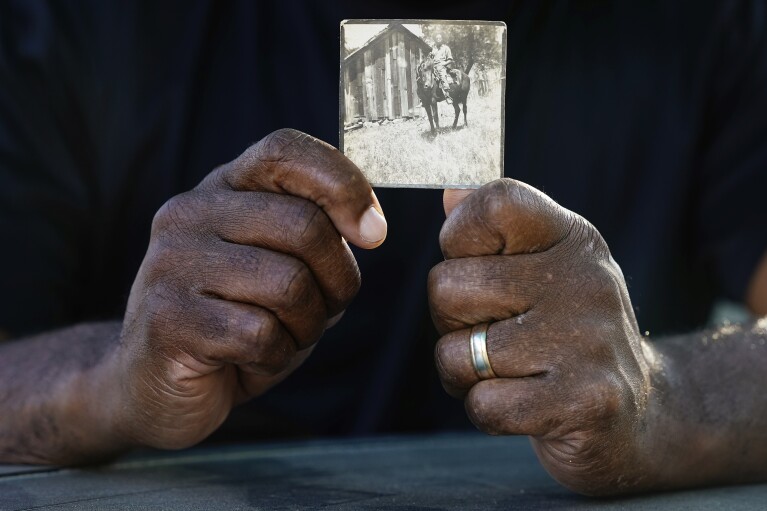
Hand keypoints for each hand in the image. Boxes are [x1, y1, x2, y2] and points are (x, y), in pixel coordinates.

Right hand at [112, 129, 386, 449]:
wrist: (155, 385)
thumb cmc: (235, 321)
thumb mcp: (282, 266)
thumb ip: (317, 235)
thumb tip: (370, 226)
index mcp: (223, 189)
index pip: (285, 151)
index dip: (343, 184)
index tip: (373, 233)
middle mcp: (190, 213)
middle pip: (304, 226)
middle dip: (338, 280)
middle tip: (323, 308)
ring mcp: (173, 264)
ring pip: (289, 285)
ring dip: (308, 324)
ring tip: (283, 335)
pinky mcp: (167, 319)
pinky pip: (261, 334)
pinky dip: (277, 355)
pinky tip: (252, 359)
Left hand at [429, 179, 653, 495]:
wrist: (644, 411)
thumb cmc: (568, 333)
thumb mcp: (546, 267)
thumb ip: (495, 232)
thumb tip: (451, 194)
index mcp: (571, 238)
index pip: (495, 203)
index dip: (460, 236)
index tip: (477, 265)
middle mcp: (584, 280)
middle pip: (448, 287)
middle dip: (452, 321)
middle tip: (493, 333)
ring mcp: (587, 340)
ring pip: (457, 352)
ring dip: (466, 373)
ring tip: (510, 371)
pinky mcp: (583, 401)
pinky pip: (483, 404)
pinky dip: (488, 411)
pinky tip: (526, 402)